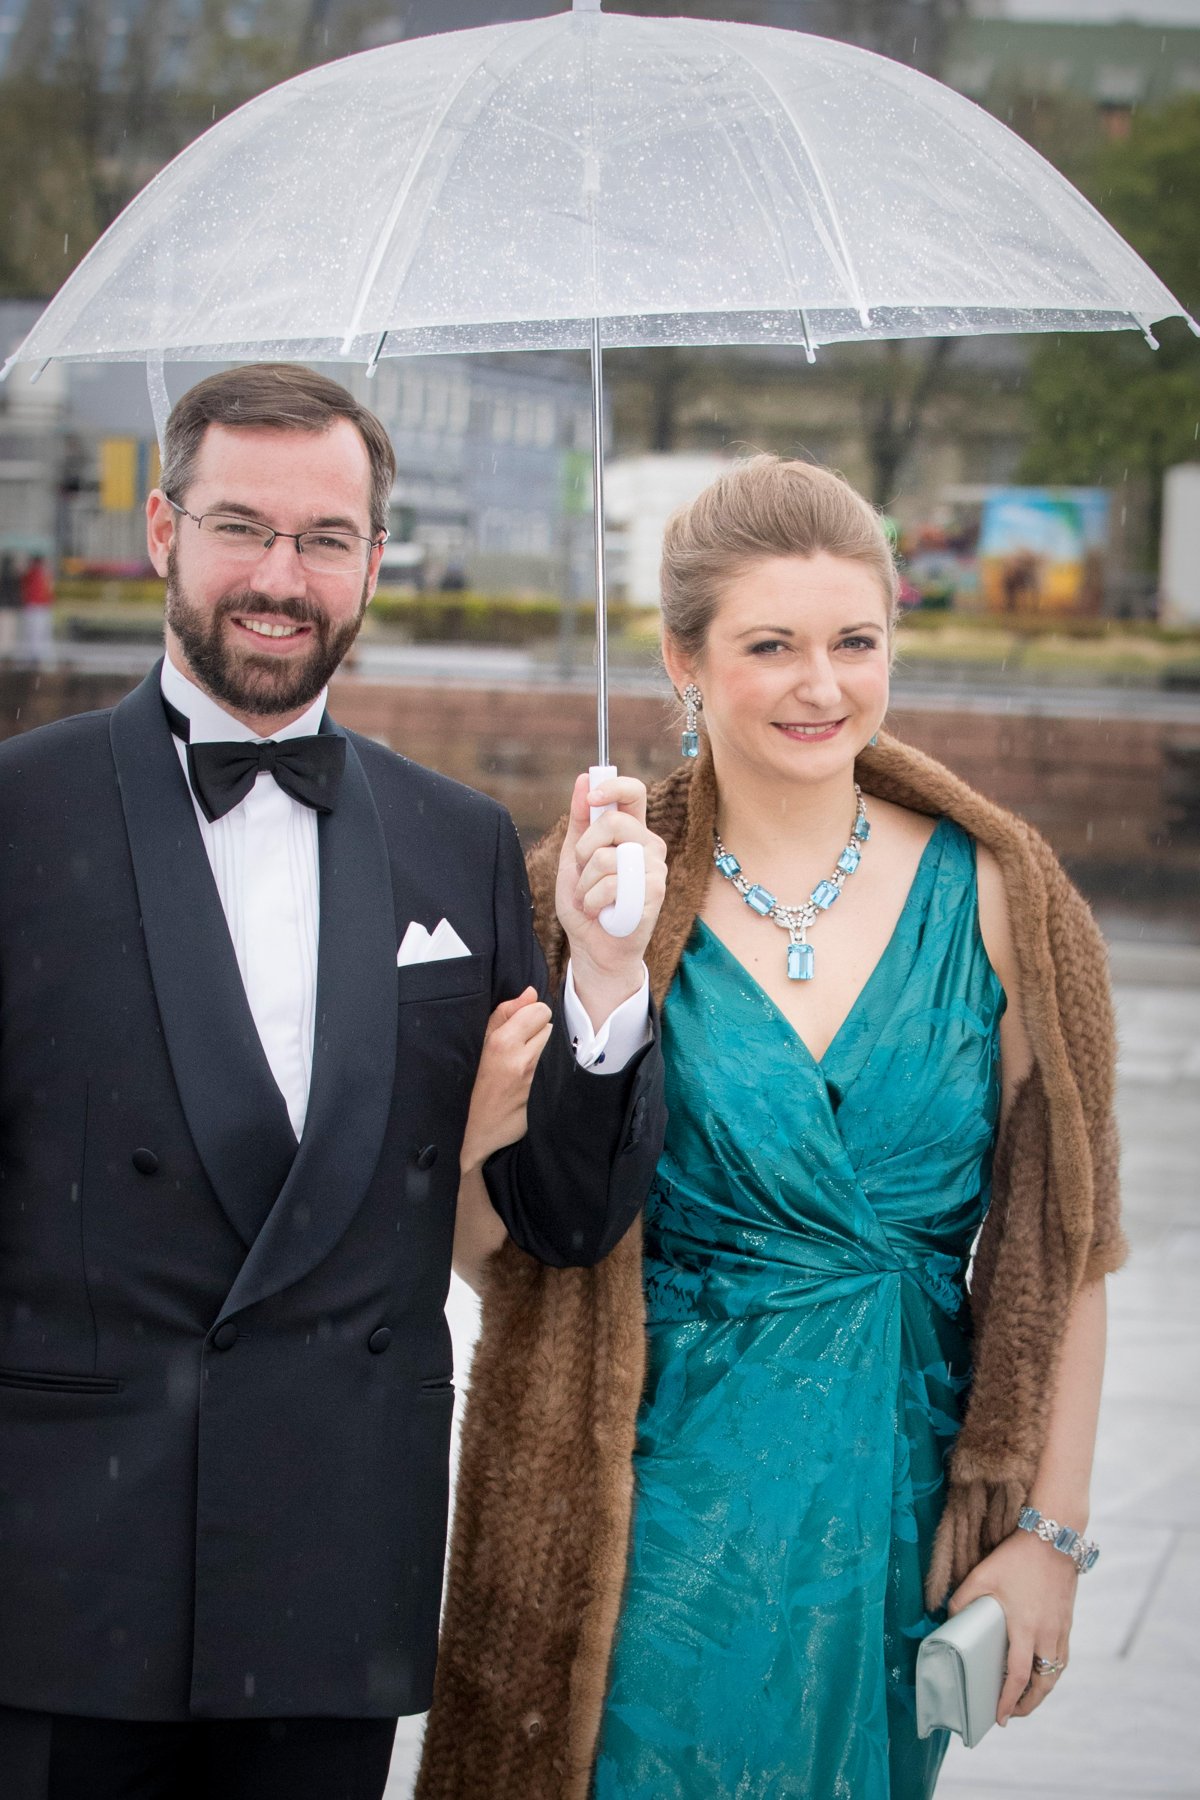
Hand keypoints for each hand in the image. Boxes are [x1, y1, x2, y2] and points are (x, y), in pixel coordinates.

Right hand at [459, 987, 552, 1175]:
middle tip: (525, 1047)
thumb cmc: (480, 1084)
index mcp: (501, 1041)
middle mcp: (521, 1057)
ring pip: (556, 1042)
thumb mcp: (482, 1044)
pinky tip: (539, 1076)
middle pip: (551, 1024)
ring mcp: (536, 1075)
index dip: (532, 1017)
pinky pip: (559, 1064)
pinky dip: (552, 1066)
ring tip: (531, 1061)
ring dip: (548, 1048)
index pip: (539, 1009)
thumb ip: (505, 1014)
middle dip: (540, 1031)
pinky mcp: (546, 1091)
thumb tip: (531, 992)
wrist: (481, 1130)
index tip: (522, 1028)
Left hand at [555, 772, 666, 1027]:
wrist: (593, 947)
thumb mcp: (573, 857)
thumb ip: (579, 820)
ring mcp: (656, 869)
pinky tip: (602, 912)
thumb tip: (584, 778)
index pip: (634, 793)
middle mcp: (649, 846)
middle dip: (585, 849)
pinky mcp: (654, 892)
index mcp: (631, 833)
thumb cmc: (586, 903)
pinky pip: (612, 884)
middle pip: (615, 823)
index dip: (613, 788)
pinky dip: (594, 900)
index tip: (591, 798)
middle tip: (583, 871)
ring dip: (586, 883)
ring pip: (607, 858)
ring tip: (592, 899)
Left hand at [947, 1528, 1077, 1724]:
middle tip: (1013, 1714)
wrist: (1054, 1538)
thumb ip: (962, 1600)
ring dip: (1041, 1690)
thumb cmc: (1015, 1557)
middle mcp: (1047, 1634)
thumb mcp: (982, 1575)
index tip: (1000, 1717)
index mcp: (1025, 1628)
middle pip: (1042, 1684)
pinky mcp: (1067, 1622)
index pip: (1017, 1676)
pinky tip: (1041, 1669)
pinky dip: (1052, 1671)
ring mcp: (1061, 1629)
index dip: (1009, 1700)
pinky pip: (1062, 1657)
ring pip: (1055, 1673)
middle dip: (1028, 1705)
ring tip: (1025, 1698)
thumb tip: (949, 1621)